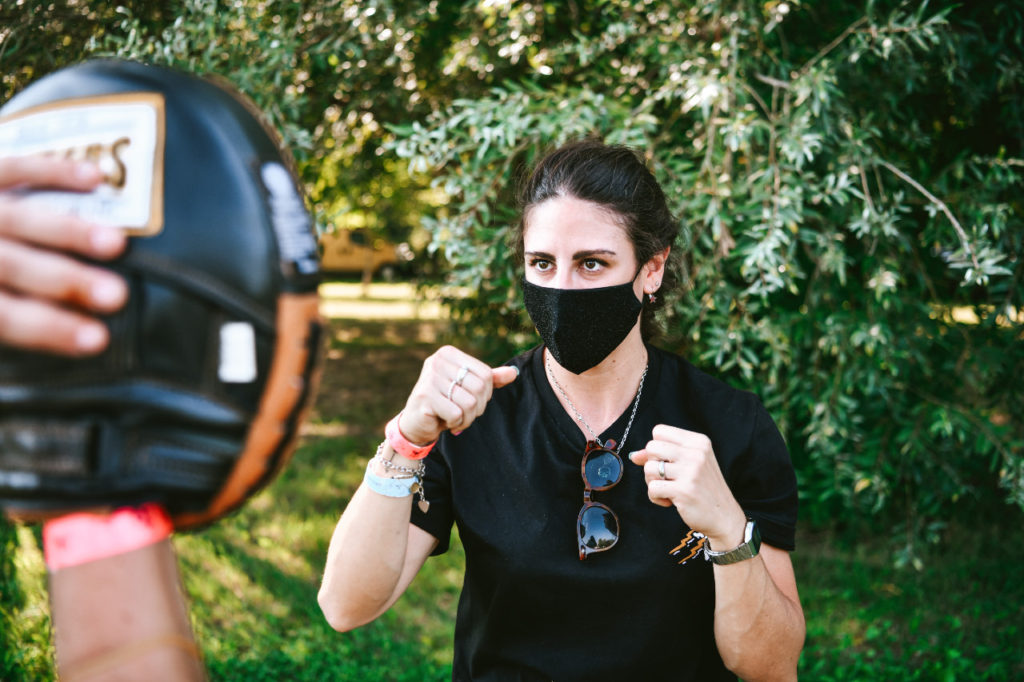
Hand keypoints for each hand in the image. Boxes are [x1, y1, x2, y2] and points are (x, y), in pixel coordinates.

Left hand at [0, 155, 127, 354]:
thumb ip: (14, 314)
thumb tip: (74, 330)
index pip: (8, 317)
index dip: (52, 329)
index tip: (98, 340)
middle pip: (15, 267)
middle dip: (68, 281)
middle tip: (116, 294)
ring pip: (21, 218)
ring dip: (71, 231)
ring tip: (115, 243)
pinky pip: (17, 167)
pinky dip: (56, 171)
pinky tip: (96, 179)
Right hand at [398, 345, 518, 444]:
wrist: (417, 422)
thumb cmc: (445, 402)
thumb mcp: (468, 388)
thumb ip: (490, 379)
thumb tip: (514, 373)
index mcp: (448, 353)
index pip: (486, 374)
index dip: (486, 393)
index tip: (472, 400)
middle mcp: (437, 361)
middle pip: (479, 388)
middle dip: (477, 408)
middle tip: (463, 412)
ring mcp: (429, 377)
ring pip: (470, 403)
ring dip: (466, 418)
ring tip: (454, 417)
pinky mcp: (424, 396)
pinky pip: (456, 413)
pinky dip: (455, 423)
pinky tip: (444, 420)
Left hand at [629, 424, 746, 549]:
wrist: (724, 516)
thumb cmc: (704, 488)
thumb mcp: (689, 464)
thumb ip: (663, 456)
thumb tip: (634, 456)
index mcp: (698, 442)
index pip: (659, 431)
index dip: (656, 448)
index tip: (666, 463)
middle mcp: (696, 453)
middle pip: (651, 447)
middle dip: (651, 464)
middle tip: (664, 477)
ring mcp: (691, 472)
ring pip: (649, 468)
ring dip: (652, 482)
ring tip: (667, 490)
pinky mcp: (684, 491)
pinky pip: (652, 488)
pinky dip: (655, 497)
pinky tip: (669, 501)